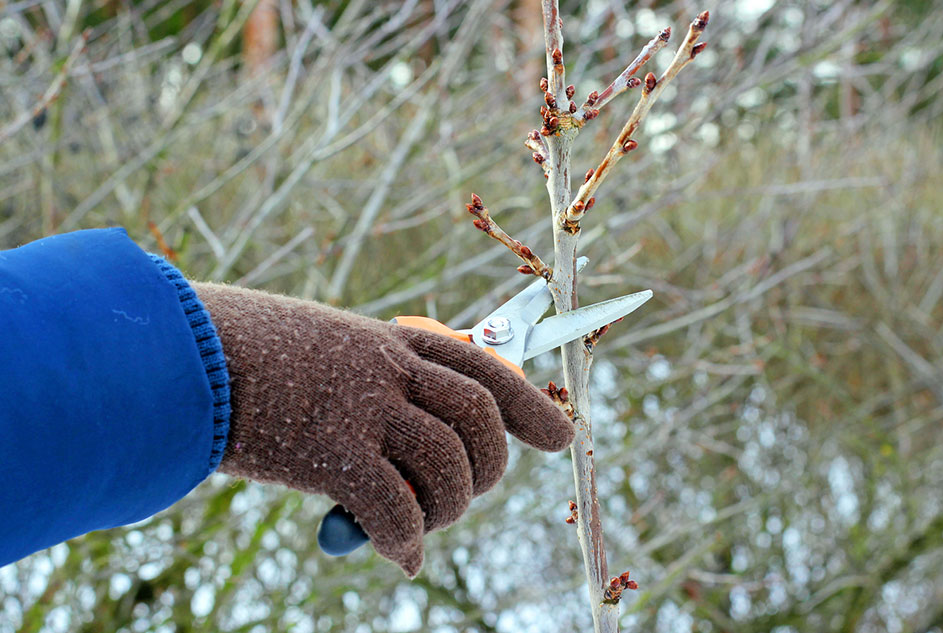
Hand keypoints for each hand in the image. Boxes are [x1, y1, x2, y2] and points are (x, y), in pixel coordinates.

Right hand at [192, 282, 574, 575]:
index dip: (527, 403)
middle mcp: (385, 368)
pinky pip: (396, 506)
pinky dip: (407, 538)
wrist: (173, 350)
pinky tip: (401, 556)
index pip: (478, 366)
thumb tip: (389, 487)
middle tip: (466, 495)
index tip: (561, 435)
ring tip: (423, 527)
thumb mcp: (316, 358)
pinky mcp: (330, 450)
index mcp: (385, 342)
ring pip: (448, 464)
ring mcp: (361, 406)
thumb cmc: (238, 357)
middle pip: (478, 416)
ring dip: (448, 508)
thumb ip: (363, 403)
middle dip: (490, 465)